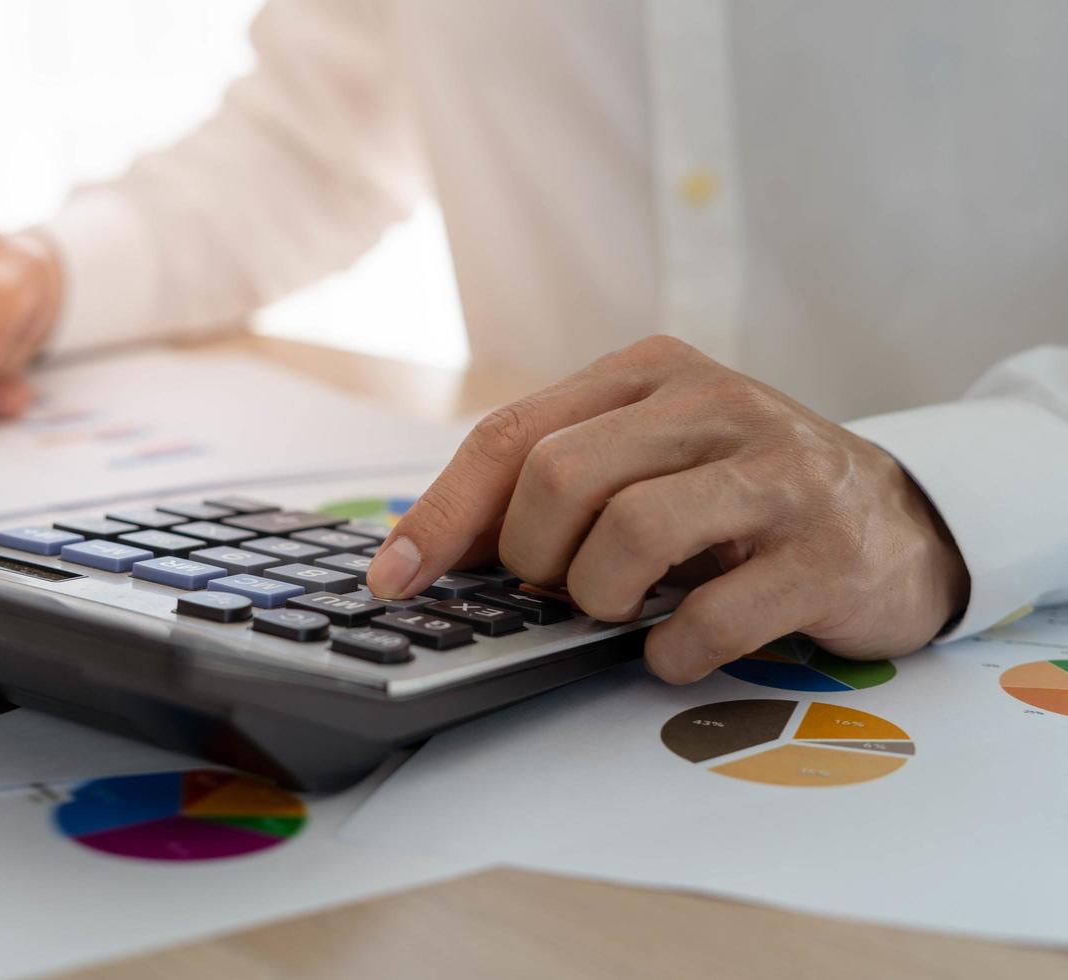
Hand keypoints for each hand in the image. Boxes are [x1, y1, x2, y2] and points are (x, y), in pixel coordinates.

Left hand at [366, 335, 969, 682]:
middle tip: (561, 589)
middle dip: (533, 558)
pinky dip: (673, 651)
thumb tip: (432, 553)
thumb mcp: (646, 463)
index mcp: (648, 375)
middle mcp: (712, 404)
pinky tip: (677, 648)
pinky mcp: (826, 549)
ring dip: (602, 599)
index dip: (439, 517)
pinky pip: (713, 614)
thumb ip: (552, 489)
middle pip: (558, 479)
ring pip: (630, 533)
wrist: (895, 520)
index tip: (392, 580)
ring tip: (625, 609)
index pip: (510, 436)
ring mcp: (776, 471)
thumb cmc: (738, 497)